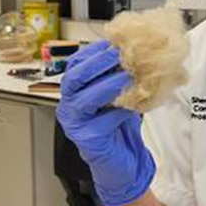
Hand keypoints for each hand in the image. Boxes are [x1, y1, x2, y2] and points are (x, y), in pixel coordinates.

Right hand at [57, 40, 154, 205]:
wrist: (123, 163)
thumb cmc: (119, 128)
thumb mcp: (119, 95)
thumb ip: (119, 76)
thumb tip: (136, 51)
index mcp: (73, 92)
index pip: (76, 64)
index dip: (94, 51)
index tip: (116, 41)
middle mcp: (69, 107)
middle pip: (74, 78)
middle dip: (97, 63)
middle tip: (120, 54)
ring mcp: (75, 124)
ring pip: (84, 99)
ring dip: (108, 84)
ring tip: (128, 75)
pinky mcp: (88, 140)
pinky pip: (103, 121)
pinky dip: (121, 110)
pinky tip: (135, 105)